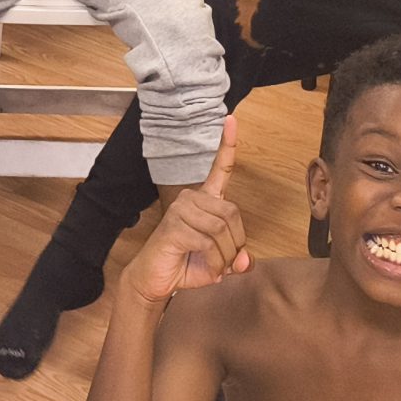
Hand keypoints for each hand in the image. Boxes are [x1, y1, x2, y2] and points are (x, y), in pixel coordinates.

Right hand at [121, 120, 249, 310]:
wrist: (155, 281)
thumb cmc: (185, 264)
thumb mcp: (219, 262)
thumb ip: (236, 256)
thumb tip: (245, 261)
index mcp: (204, 200)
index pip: (220, 169)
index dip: (227, 144)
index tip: (231, 119)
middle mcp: (191, 199)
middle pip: (232, 214)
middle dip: (235, 245)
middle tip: (225, 264)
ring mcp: (181, 210)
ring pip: (222, 230)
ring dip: (224, 257)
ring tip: (212, 268)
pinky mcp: (174, 225)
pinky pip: (209, 243)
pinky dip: (214, 262)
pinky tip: (206, 269)